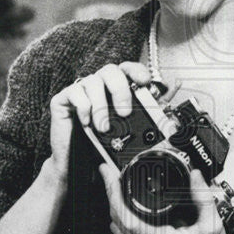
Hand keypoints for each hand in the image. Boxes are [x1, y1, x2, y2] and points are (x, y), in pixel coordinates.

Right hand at [48, 61, 151, 176]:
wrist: (78, 165)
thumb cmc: (103, 146)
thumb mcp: (131, 128)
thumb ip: (150, 109)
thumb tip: (172, 92)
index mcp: (114, 88)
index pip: (126, 68)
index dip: (136, 70)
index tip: (144, 81)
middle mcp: (98, 86)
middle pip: (110, 70)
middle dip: (120, 89)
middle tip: (125, 112)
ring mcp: (80, 91)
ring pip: (93, 81)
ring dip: (101, 106)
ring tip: (104, 127)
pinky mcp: (62, 100)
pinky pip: (74, 92)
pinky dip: (83, 107)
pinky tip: (86, 122)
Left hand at [101, 165, 233, 233]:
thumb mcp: (212, 223)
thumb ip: (202, 196)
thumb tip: (194, 175)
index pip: (125, 216)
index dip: (113, 192)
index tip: (109, 174)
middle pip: (115, 219)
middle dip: (111, 194)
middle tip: (111, 174)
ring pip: (116, 229)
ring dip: (115, 208)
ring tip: (118, 188)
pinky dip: (121, 222)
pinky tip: (128, 211)